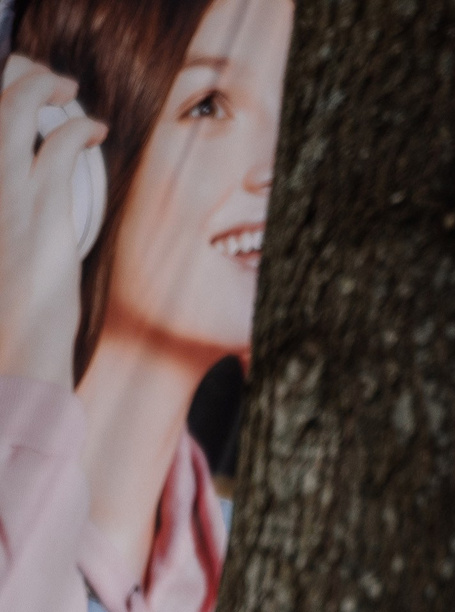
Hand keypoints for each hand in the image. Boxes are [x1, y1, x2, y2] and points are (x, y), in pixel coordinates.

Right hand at [0, 57, 104, 386]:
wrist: (11, 345)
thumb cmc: (8, 304)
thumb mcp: (4, 241)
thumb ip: (9, 205)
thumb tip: (20, 188)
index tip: (19, 88)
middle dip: (20, 74)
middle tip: (54, 82)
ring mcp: (3, 191)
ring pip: (15, 107)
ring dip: (45, 86)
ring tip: (70, 90)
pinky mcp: (38, 207)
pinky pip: (57, 144)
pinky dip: (80, 126)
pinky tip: (96, 131)